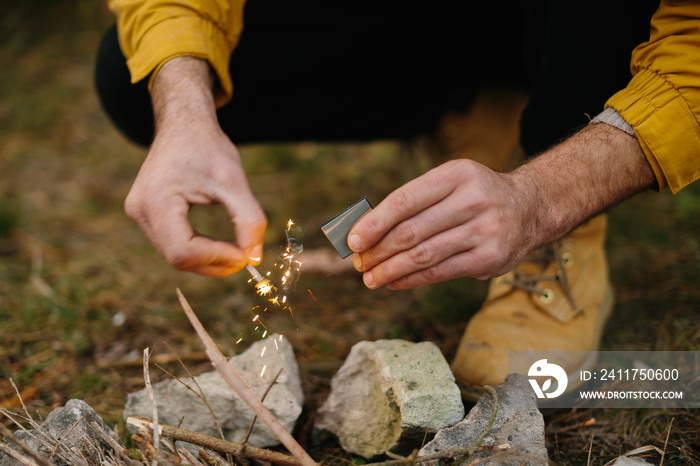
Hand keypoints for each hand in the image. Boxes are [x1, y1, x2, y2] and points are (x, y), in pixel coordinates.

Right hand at [124, 57, 266, 276]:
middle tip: (246, 257)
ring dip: (208, 260)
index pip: (182, 251)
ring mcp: (140, 214)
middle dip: (214, 264)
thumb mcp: (234, 180)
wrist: (183, 124)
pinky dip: (199, 251)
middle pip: (177, 259)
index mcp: (155, 200)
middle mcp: (140, 210)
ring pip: (174, 256)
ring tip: (237, 250)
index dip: (216, 259)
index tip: (245, 254)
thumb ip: (248, 219)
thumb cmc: (207, 146)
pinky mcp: (147, 215)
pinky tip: (221, 245)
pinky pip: (173, 245)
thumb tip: (254, 258)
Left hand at [348, 159, 535, 289]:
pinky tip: (394, 282)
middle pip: (411, 231)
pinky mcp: (490, 258)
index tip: (353, 240)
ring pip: (423, 255)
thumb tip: (366, 233)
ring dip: (391, 270)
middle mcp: (473, 199)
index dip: (375, 222)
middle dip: (378, 251)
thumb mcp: (450, 183)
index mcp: (456, 174)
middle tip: (359, 264)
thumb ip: (414, 203)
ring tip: (371, 278)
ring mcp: (484, 229)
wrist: (529, 208)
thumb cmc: (474, 196)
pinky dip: (412, 279)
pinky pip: (440, 272)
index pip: (405, 200)